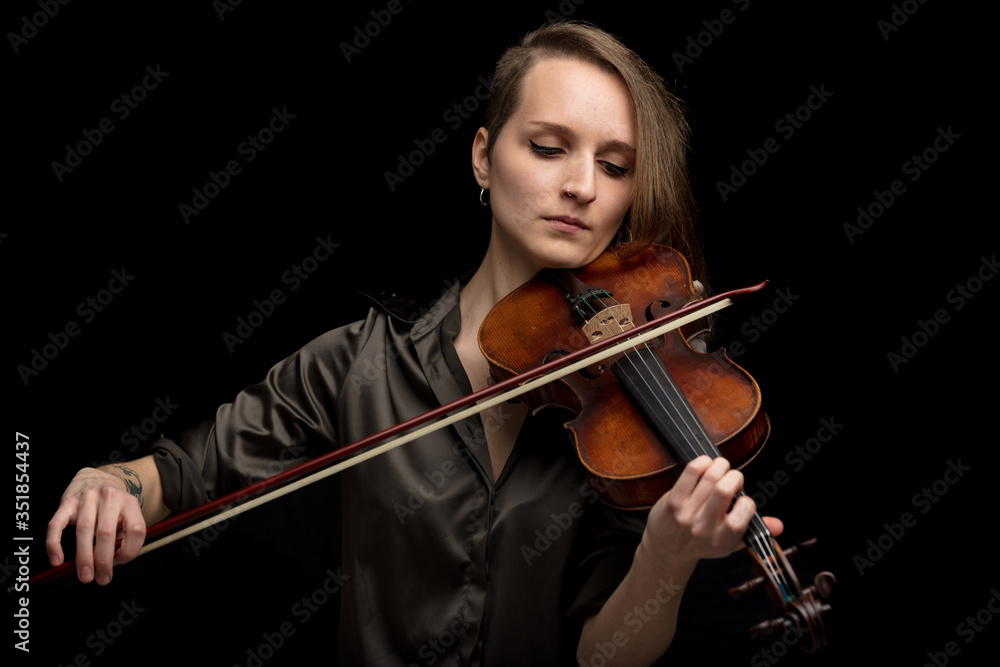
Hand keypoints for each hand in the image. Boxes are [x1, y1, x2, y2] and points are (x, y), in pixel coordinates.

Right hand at [45, 467, 146, 584]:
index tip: (121, 562)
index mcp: (130, 502)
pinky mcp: (67, 502)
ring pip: (85, 530)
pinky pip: (57, 525)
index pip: (136, 529)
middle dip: (103, 560)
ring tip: (85, 575)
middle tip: (101, 579)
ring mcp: (87, 498)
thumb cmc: (112, 505)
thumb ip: (125, 535)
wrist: (96, 478)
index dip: (130, 550)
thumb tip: (114, 562)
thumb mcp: (127, 514)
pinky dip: (55, 544)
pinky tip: (57, 560)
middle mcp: (110, 497)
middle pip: (107, 532)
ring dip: (84, 557)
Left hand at [642, 456, 782, 570]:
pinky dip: (702, 462)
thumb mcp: (729, 544)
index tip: (743, 498)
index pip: (744, 512)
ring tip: (722, 467)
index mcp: (723, 540)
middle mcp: (704, 528)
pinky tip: (706, 464)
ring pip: (708, 478)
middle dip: (734, 476)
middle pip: (724, 490)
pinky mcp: (672, 502)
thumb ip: (754, 532)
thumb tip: (779, 525)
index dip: (747, 499)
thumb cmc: (702, 543)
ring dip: (720, 466)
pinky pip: (690, 473)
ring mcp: (686, 514)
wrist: (667, 550)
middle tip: (734, 478)